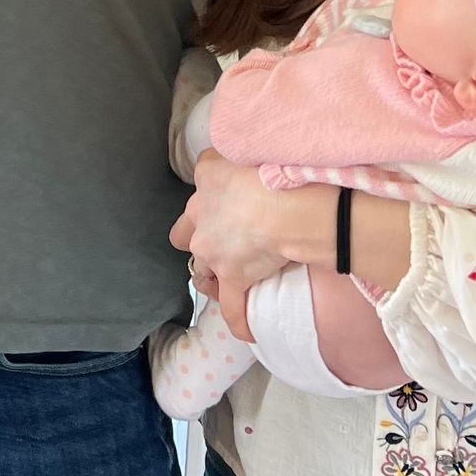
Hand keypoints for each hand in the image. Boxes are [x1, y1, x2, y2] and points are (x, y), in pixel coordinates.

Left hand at [171, 153, 332, 340]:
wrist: (290, 207)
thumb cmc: (278, 168)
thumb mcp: (252, 144)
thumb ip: (241, 149)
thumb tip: (242, 148)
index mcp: (208, 179)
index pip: (203, 181)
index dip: (216, 189)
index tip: (234, 195)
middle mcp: (201, 216)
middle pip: (185, 232)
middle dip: (199, 236)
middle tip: (226, 236)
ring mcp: (215, 252)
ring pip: (204, 268)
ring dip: (215, 270)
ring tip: (234, 274)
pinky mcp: (234, 279)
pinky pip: (232, 306)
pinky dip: (238, 318)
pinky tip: (245, 330)